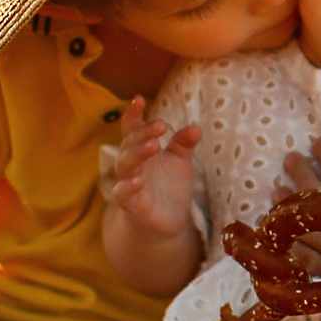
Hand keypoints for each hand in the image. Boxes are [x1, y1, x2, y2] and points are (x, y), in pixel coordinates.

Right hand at [107, 97, 199, 238]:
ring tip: (153, 145)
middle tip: (161, 125)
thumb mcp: (181, 162)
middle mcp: (133, 164)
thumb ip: (184, 144)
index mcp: (142, 149)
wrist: (165, 222)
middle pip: (130, 144)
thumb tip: (196, 128)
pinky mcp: (131, 205)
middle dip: (143, 133)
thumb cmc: (169, 186)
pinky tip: (136, 181)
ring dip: (137, 154)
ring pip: (125, 165)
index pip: (133, 129)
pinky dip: (127, 187)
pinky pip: (123, 194)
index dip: (134, 114)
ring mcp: (129, 183)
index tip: (139, 99)